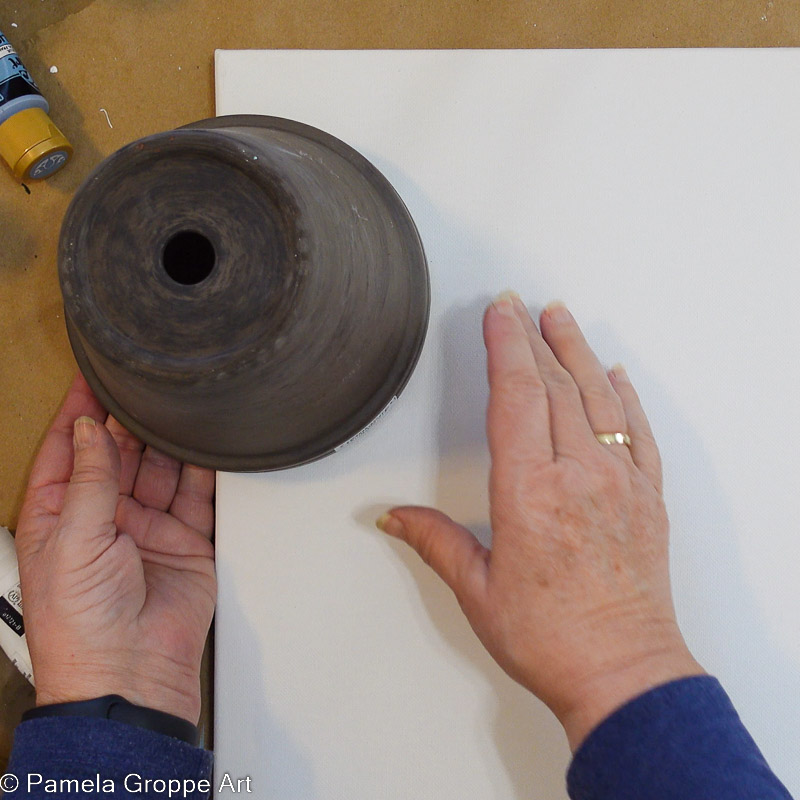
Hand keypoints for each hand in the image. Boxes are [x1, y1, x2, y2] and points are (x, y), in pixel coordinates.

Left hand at [15, 374, 215, 724]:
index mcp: (60, 516)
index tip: (92, 377)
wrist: (129, 674)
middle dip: (129, 423)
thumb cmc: (80, 625)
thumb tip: (89, 430)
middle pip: (118, 454)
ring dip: (168, 442)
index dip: (77, 413)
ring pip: (161, 469)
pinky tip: (207, 446)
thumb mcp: (73, 539)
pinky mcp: (187, 541)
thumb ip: (89, 479)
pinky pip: (197, 496)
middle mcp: (105, 518)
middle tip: (146, 390)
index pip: (66, 450)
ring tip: (179, 411)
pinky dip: (204, 471)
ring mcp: (148, 528)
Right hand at [378, 294, 703, 750]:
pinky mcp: (647, 497)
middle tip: (520, 307)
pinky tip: (615, 374)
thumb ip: (435, 541)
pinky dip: (625, 396)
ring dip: (577, 352)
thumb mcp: (478, 590)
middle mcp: (578, 477)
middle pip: (555, 386)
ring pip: (598, 397)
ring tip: (561, 319)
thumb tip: (392, 517)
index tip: (498, 314)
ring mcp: (620, 482)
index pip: (516, 397)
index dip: (505, 347)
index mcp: (530, 493)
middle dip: (533, 338)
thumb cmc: (552, 639)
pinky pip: (638, 430)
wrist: (623, 673)